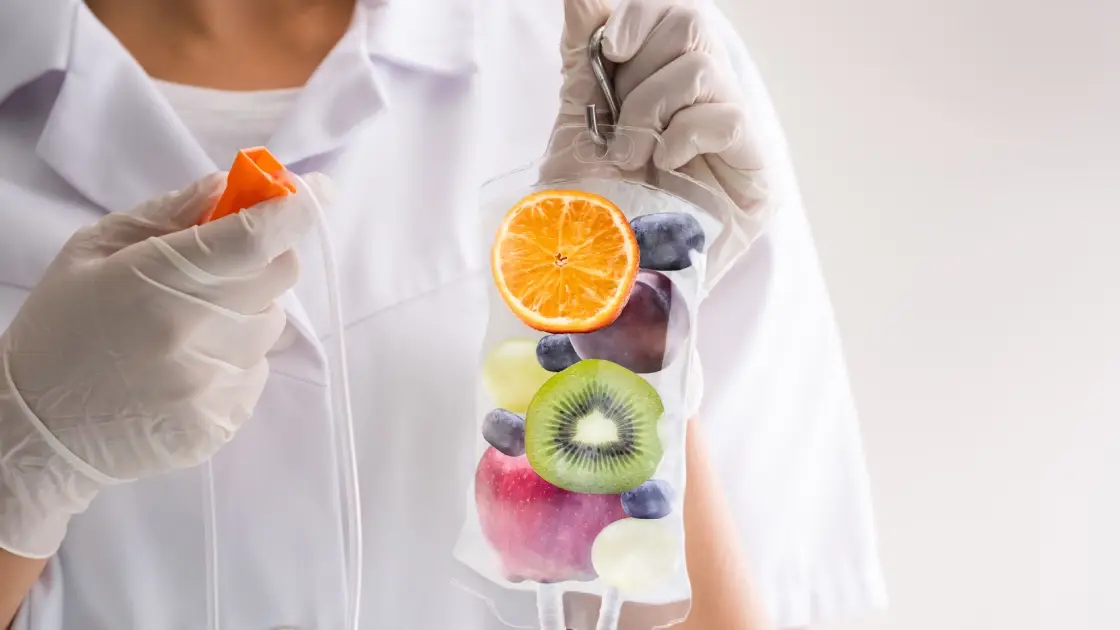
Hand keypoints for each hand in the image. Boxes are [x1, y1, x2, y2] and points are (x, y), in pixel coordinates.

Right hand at [0, 172, 330, 558]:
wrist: (37, 432)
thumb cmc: (63, 328)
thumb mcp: (95, 251)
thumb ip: (169, 215)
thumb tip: (231, 187)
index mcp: (157, 283)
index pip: (256, 238)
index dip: (297, 208)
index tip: (317, 191)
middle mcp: (193, 336)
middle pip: (279, 276)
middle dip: (261, 261)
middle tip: (219, 269)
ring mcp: (210, 387)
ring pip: (270, 326)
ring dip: (244, 315)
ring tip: (185, 329)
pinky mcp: (220, 425)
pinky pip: (256, 372)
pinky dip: (233, 361)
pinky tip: (183, 369)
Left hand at [544, 0, 768, 217]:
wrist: (590, 277)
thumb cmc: (583, 207)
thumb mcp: (576, 120)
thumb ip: (585, 54)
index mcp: (665, 85)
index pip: (673, 14)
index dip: (640, 15)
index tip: (610, 47)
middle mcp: (703, 104)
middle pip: (692, 26)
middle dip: (639, 72)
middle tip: (618, 124)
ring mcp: (732, 140)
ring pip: (704, 68)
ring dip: (651, 109)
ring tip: (632, 155)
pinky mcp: (754, 177)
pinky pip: (728, 118)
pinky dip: (684, 135)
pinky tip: (664, 166)